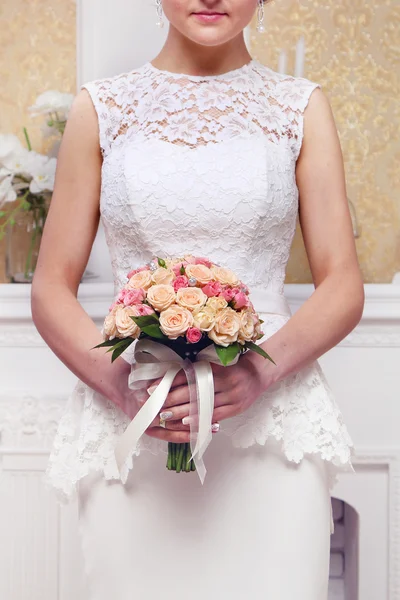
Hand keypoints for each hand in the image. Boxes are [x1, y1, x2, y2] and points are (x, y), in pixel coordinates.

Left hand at [143, 352, 270, 442]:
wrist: (259, 373)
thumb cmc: (233, 367)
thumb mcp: (216, 363)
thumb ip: (198, 370)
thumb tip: (170, 377)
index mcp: (216, 367)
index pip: (188, 374)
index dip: (169, 382)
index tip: (153, 388)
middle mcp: (224, 380)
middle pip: (193, 391)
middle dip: (171, 399)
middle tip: (155, 405)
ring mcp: (231, 395)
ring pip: (202, 405)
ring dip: (181, 412)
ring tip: (165, 416)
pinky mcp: (236, 408)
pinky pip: (214, 415)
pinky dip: (199, 419)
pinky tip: (185, 423)